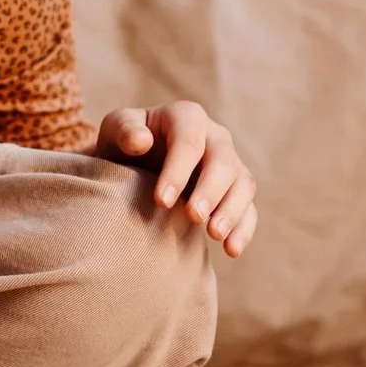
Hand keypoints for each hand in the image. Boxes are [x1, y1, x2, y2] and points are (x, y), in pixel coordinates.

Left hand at [96, 101, 259, 258]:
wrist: (136, 163)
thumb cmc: (125, 143)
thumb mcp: (116, 130)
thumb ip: (124, 130)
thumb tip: (141, 141)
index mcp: (187, 117)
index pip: (188, 142)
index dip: (177, 171)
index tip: (161, 201)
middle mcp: (215, 137)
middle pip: (223, 162)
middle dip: (210, 191)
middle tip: (193, 217)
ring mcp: (229, 164)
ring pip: (243, 184)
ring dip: (232, 211)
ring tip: (214, 235)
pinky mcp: (235, 191)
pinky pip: (249, 208)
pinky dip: (244, 229)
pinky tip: (231, 249)